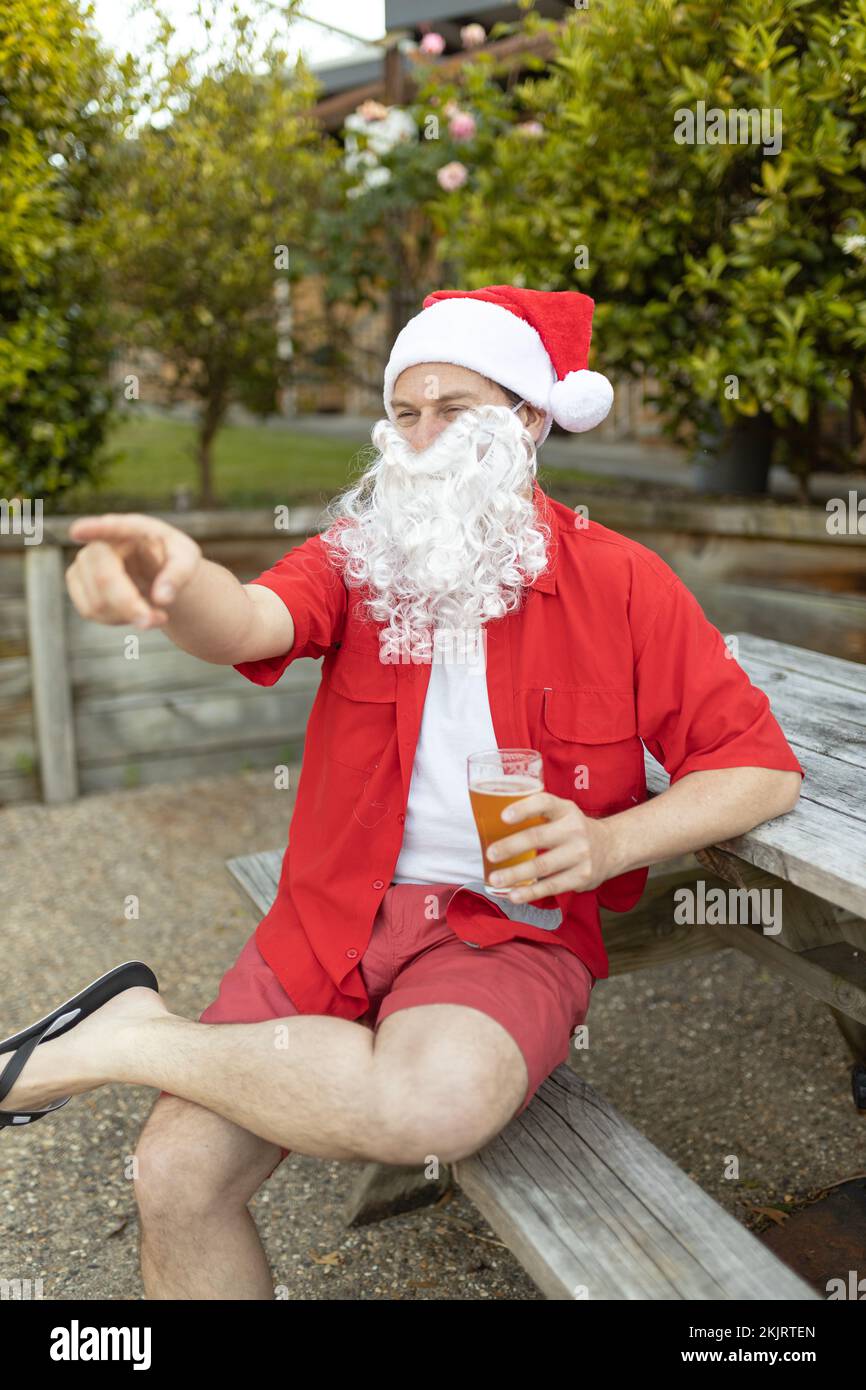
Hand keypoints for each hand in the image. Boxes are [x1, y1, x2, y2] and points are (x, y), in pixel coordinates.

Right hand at [66, 513, 201, 629]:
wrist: (157, 567)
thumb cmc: (172, 558)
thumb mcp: (187, 560)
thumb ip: (179, 575)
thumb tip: (161, 598)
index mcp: (132, 528)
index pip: (112, 527)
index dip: (93, 529)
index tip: (77, 531)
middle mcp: (101, 540)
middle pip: (104, 579)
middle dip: (130, 606)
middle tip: (160, 620)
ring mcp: (83, 560)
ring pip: (96, 601)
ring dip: (127, 616)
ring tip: (152, 613)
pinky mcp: (76, 580)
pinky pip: (89, 611)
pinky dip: (115, 619)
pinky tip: (132, 612)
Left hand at [485, 791, 615, 903]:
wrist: (611, 848)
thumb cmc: (573, 829)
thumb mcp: (562, 812)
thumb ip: (536, 811)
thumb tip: (493, 813)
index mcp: (565, 809)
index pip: (543, 803)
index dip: (523, 809)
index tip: (503, 817)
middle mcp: (574, 829)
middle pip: (538, 837)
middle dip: (511, 846)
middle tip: (490, 854)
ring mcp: (580, 854)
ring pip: (542, 866)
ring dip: (515, 874)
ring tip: (495, 879)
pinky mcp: (582, 877)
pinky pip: (552, 886)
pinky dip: (530, 892)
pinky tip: (513, 895)